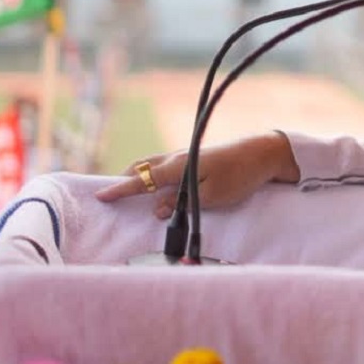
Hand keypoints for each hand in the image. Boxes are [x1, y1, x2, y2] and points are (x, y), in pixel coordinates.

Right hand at [94, 131, 299, 216]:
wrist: (263, 153)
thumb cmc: (239, 176)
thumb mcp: (210, 197)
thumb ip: (181, 203)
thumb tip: (156, 209)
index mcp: (178, 167)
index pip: (141, 180)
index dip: (119, 190)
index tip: (99, 197)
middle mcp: (177, 158)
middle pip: (141, 168)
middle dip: (123, 181)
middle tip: (107, 195)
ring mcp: (186, 156)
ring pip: (152, 165)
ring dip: (137, 177)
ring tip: (125, 191)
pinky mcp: (195, 158)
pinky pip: (164, 166)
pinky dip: (151, 174)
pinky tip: (153, 185)